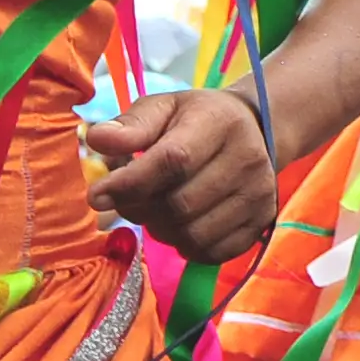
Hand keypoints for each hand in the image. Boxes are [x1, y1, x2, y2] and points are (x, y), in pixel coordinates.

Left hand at [81, 91, 278, 259]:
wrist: (257, 131)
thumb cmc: (197, 119)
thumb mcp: (164, 108)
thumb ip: (131, 125)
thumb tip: (98, 139)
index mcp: (219, 122)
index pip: (173, 160)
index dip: (130, 183)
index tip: (97, 195)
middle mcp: (247, 160)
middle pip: (180, 204)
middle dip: (140, 209)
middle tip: (127, 201)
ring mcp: (259, 196)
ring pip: (193, 234)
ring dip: (160, 230)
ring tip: (154, 211)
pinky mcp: (262, 223)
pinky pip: (211, 252)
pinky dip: (184, 247)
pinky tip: (178, 226)